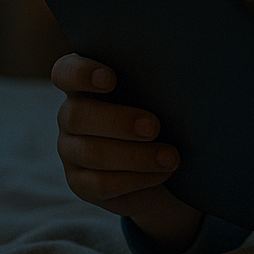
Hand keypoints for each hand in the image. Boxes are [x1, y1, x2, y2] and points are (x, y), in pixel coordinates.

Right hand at [52, 53, 202, 253]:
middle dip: (118, 121)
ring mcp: (72, 151)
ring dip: (135, 156)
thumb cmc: (168, 115)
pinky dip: (137, 178)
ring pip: (91, 153)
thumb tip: (187, 69)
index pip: (65, 72)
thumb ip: (160, 80)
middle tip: (154, 126)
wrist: (170, 166)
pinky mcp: (81, 183)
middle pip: (77, 115)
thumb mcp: (165, 96)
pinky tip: (162, 173)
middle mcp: (72, 115)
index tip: (110, 79)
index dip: (81, 74)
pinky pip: (101, 183)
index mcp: (87, 85)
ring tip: (171, 157)